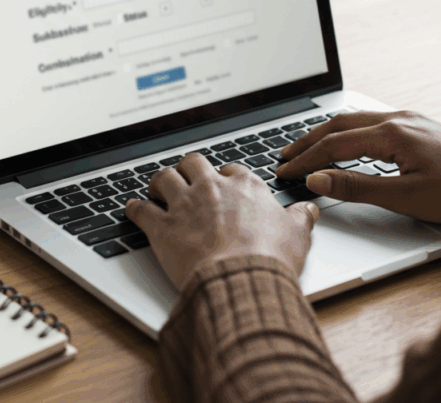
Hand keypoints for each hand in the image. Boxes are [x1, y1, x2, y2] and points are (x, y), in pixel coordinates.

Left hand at [125, 153, 319, 289]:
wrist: (243, 278)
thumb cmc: (269, 258)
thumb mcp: (297, 234)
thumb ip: (300, 218)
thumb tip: (308, 209)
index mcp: (244, 186)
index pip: (231, 169)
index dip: (225, 176)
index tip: (223, 184)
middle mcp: (211, 188)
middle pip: (193, 163)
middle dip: (188, 168)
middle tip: (187, 179)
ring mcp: (184, 205)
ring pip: (163, 178)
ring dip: (159, 182)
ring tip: (157, 188)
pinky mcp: (162, 227)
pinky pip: (140, 210)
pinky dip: (134, 208)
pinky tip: (131, 209)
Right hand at [274, 111, 440, 224]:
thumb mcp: (406, 197)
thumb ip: (357, 187)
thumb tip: (318, 180)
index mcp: (393, 133)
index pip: (334, 144)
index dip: (305, 159)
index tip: (284, 171)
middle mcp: (401, 119)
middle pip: (339, 124)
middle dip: (308, 140)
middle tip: (284, 155)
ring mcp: (413, 120)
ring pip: (357, 120)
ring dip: (328, 134)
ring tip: (307, 147)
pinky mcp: (424, 127)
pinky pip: (375, 122)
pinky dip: (350, 132)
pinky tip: (348, 143)